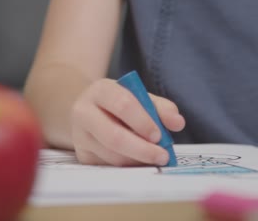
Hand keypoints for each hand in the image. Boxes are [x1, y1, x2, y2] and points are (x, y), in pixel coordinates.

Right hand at [70, 78, 184, 165]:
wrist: (89, 111)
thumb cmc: (119, 102)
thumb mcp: (139, 96)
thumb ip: (161, 108)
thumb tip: (178, 123)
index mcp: (101, 90)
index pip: (123, 105)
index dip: (143, 122)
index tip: (159, 135)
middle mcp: (84, 112)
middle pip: (114, 136)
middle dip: (142, 149)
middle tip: (163, 156)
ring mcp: (80, 136)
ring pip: (112, 155)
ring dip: (138, 161)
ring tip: (155, 159)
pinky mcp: (82, 155)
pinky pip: (109, 166)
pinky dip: (129, 166)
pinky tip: (140, 162)